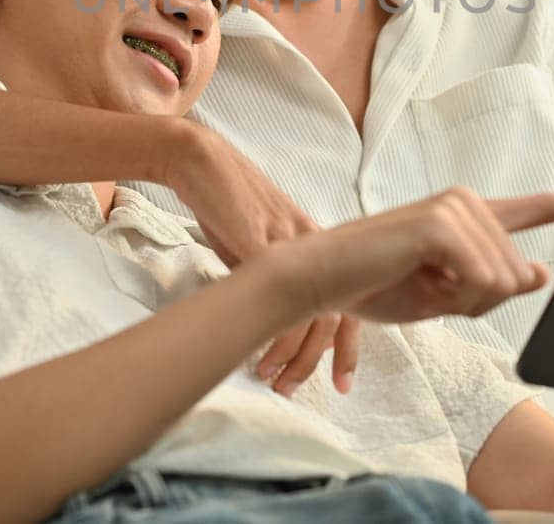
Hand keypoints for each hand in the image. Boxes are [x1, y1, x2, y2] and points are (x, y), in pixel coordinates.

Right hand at [165, 122, 359, 394]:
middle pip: (341, 312)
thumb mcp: (260, 239)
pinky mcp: (260, 246)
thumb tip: (273, 312)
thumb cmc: (226, 200)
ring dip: (296, 357)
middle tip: (321, 392)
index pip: (352, 299)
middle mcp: (313, 246)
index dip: (350, 345)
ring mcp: (289, 246)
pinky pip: (279, 302)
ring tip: (277, 383)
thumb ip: (273, 271)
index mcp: (316, 244)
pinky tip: (260, 358)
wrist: (201, 160)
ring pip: (312, 312)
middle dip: (331, 359)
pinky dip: (274, 338)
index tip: (341, 381)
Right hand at [264, 186, 553, 326]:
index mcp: (470, 216)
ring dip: (463, 300)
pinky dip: (454, 295)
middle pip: (517, 274)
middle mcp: (468, 202)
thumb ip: (492, 284)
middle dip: (479, 301)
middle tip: (428, 290)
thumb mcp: (445, 295)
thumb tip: (539, 273)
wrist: (322, 279)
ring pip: (503, 281)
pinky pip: (482, 279)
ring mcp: (456, 208)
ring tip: (417, 282)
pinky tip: (419, 280)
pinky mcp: (443, 223)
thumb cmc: (375, 285)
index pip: (534, 208)